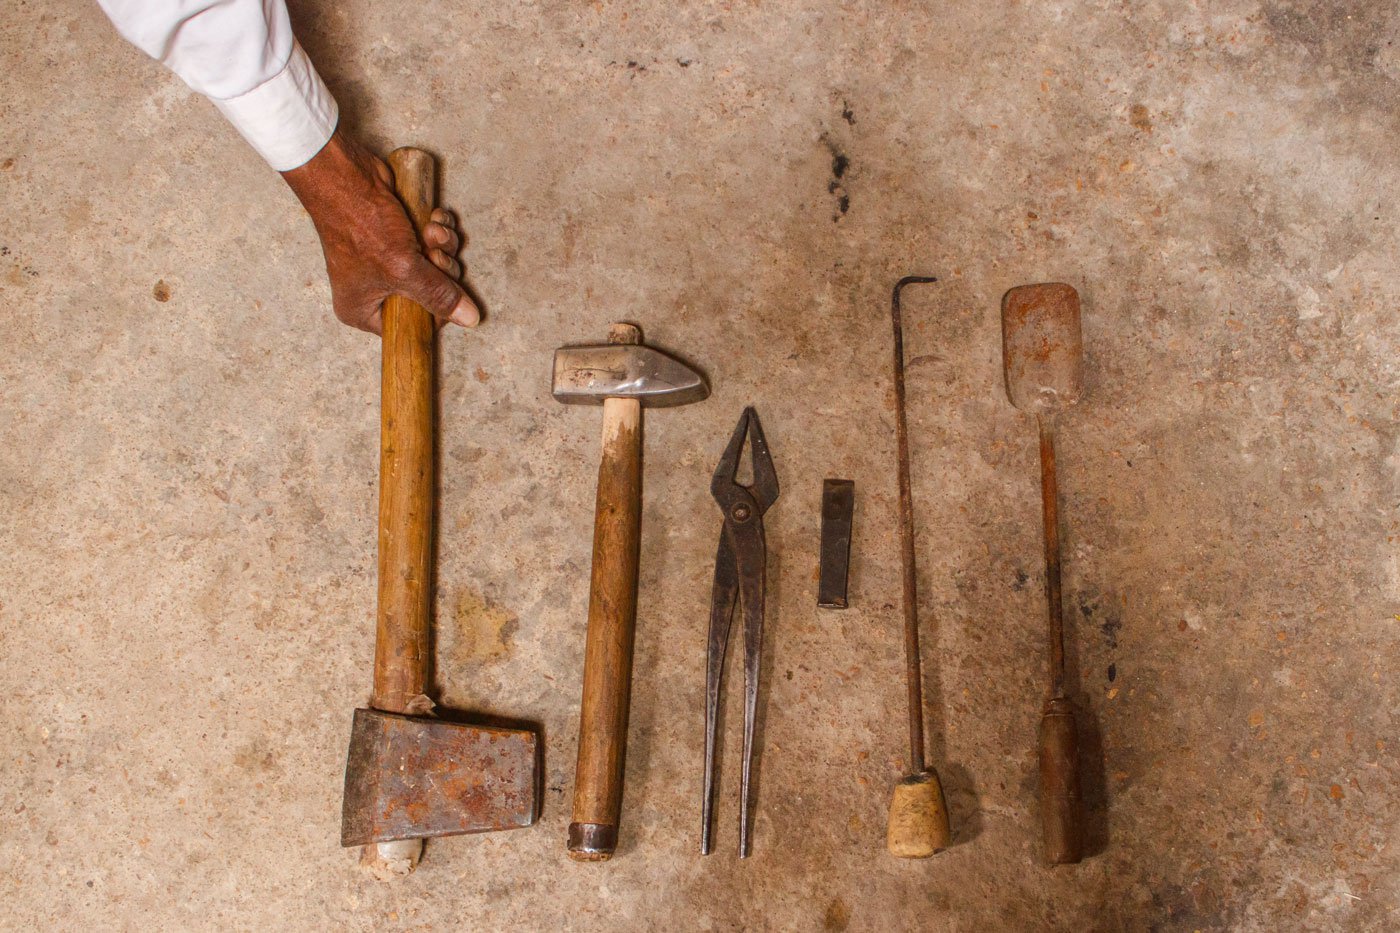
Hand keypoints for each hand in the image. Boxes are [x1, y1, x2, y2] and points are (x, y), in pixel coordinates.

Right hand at [281, 130, 479, 334]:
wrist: (347, 177)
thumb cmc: (361, 226)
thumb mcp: (403, 269)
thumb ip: (438, 295)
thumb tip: (469, 319)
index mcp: (364, 311)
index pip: (414, 326)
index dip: (437, 310)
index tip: (445, 290)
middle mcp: (376, 290)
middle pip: (430, 295)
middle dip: (441, 271)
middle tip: (434, 255)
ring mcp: (389, 262)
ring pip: (436, 266)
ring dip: (443, 247)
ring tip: (432, 230)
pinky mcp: (400, 238)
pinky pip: (433, 244)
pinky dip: (439, 231)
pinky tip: (435, 218)